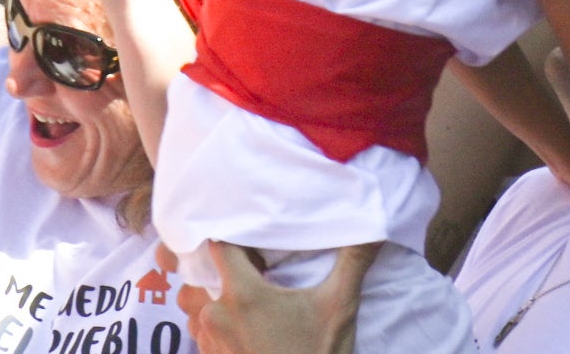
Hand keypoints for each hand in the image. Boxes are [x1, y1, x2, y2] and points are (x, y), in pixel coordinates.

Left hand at [185, 244, 377, 353]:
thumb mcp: (338, 307)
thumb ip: (353, 262)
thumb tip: (374, 229)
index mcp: (241, 293)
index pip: (218, 245)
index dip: (235, 239)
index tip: (255, 244)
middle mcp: (215, 314)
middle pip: (199, 274)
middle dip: (218, 268)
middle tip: (248, 270)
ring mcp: (209, 340)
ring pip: (194, 303)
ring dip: (211, 297)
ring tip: (243, 298)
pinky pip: (200, 331)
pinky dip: (214, 323)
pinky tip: (242, 325)